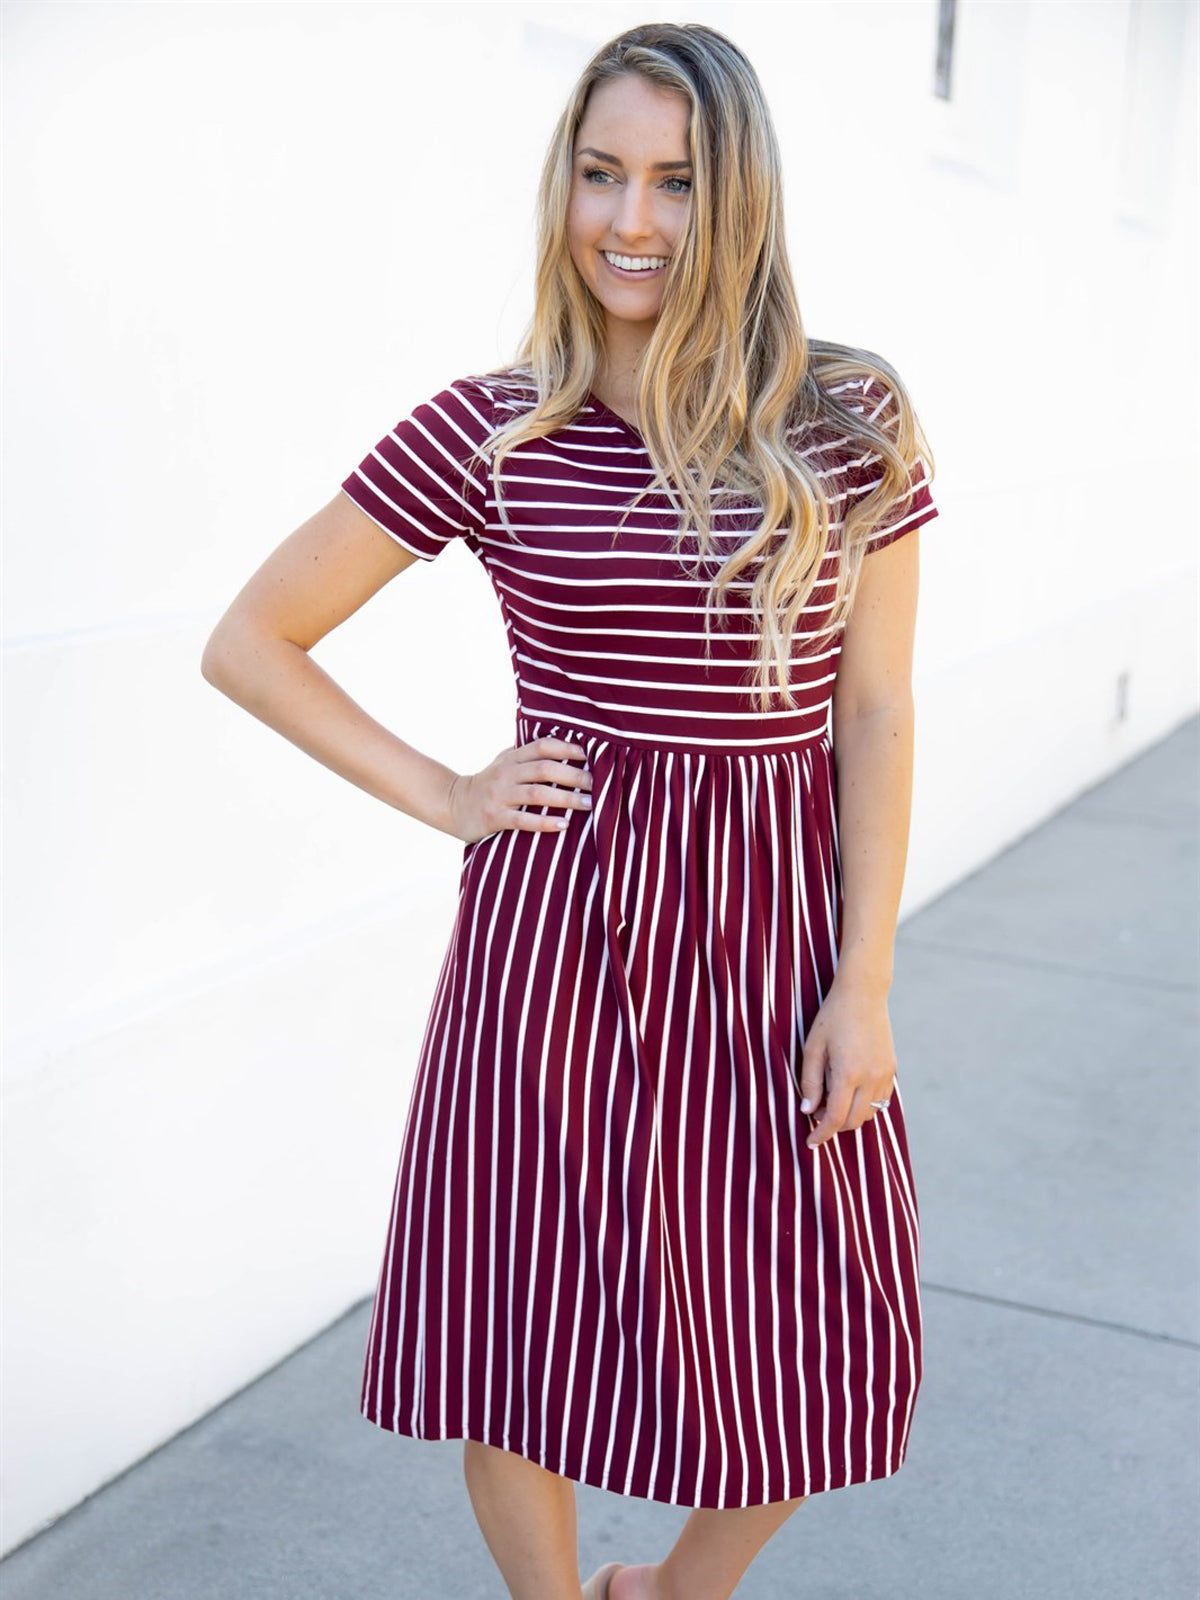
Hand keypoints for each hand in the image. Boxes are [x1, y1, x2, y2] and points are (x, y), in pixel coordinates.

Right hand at [447, 736, 593, 845]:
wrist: (453, 805)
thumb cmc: (488, 784)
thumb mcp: (504, 763)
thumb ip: (527, 755)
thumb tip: (565, 745)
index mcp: (512, 758)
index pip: (542, 746)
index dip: (566, 748)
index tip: (588, 756)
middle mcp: (506, 774)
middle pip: (544, 770)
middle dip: (573, 776)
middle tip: (596, 784)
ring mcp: (500, 796)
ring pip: (537, 794)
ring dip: (566, 799)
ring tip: (589, 804)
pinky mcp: (495, 818)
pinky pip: (523, 820)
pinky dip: (545, 822)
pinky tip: (564, 824)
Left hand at [797, 978, 896, 1148]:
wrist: (863, 994)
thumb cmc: (832, 1018)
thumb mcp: (813, 1048)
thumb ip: (810, 1082)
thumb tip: (808, 1111)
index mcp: (848, 1073)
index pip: (836, 1118)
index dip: (822, 1134)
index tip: (811, 1143)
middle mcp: (871, 1078)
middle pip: (854, 1121)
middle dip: (835, 1125)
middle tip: (817, 1111)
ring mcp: (885, 1074)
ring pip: (869, 1113)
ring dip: (851, 1115)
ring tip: (833, 1096)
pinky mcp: (891, 1069)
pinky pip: (880, 1100)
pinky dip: (865, 1104)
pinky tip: (851, 1090)